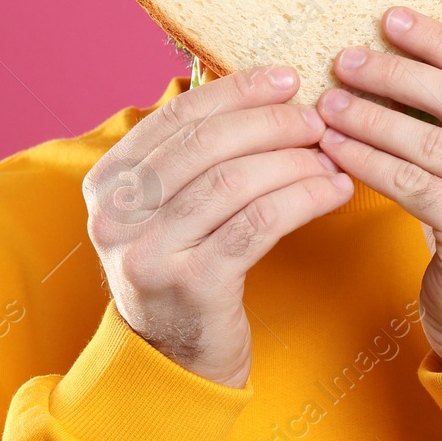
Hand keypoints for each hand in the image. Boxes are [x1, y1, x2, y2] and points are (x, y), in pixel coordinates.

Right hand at [83, 66, 352, 386]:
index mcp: (107, 181)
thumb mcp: (168, 209)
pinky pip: (259, 224)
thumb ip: (195, 156)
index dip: (238, 91)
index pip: (178, 115)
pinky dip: (304, 199)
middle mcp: (116, 213)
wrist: (173, 361)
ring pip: (236, 181)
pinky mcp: (192, 284)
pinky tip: (333, 193)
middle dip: (272, 124)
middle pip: (207, 144)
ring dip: (295, 162)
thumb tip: (266, 91)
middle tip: (317, 121)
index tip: (287, 79)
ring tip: (332, 158)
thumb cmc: (184, 269)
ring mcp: (149, 250)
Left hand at [315, 6, 441, 368]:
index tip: (390, 19)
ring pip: (434, 144)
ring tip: (329, 103)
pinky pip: (414, 186)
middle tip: (346, 59)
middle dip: (398, 75)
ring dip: (372, 118)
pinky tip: (336, 148)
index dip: (439, 42)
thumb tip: (407, 44)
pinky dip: (369, 162)